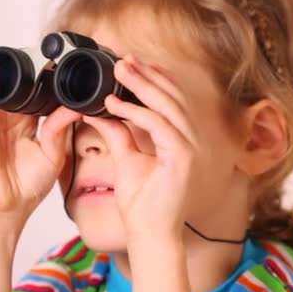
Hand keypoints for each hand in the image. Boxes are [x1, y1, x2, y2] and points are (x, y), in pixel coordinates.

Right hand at [0, 72, 81, 218]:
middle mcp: (9, 118)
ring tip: (26, 61)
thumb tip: (76, 106)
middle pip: (18, 83)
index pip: (37, 94)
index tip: (66, 70)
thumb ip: (60, 126)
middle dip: (31, 69)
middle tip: (49, 57)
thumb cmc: (27, 187)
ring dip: (7, 68)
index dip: (48, 81)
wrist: (6, 206)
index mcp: (28, 125)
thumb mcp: (53, 153)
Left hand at [82, 55, 203, 239]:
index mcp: (182, 139)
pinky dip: (135, 112)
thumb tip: (100, 113)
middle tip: (123, 60)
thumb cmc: (142, 202)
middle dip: (147, 75)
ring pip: (167, 106)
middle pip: (172, 97)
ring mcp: (191, 148)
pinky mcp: (182, 157)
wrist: (148, 231)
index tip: (132, 64)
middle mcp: (192, 140)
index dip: (155, 78)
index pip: (173, 100)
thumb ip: (119, 133)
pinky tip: (113, 103)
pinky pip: (157, 125)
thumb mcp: (127, 158)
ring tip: (119, 70)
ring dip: (142, 85)